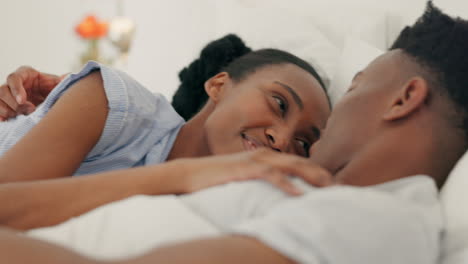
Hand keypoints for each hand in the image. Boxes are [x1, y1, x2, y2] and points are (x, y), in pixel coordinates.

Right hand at [0, 66, 63, 120]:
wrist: (48, 100)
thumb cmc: (51, 89)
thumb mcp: (56, 84)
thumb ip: (61, 82)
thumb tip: (69, 76)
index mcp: (24, 73)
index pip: (13, 78)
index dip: (16, 89)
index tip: (22, 101)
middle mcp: (12, 82)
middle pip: (3, 90)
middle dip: (15, 104)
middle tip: (30, 111)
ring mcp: (6, 94)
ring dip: (8, 110)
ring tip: (21, 117)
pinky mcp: (3, 104)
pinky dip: (0, 115)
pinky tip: (5, 121)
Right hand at [176, 148, 332, 194]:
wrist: (191, 174)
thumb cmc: (217, 178)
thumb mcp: (243, 179)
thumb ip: (260, 182)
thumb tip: (275, 195)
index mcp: (265, 157)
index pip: (296, 164)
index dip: (316, 173)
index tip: (332, 185)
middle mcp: (264, 155)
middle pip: (300, 162)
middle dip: (320, 173)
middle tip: (339, 186)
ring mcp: (255, 160)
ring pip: (290, 165)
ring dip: (311, 176)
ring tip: (328, 187)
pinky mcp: (246, 168)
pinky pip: (271, 175)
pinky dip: (287, 184)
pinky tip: (299, 195)